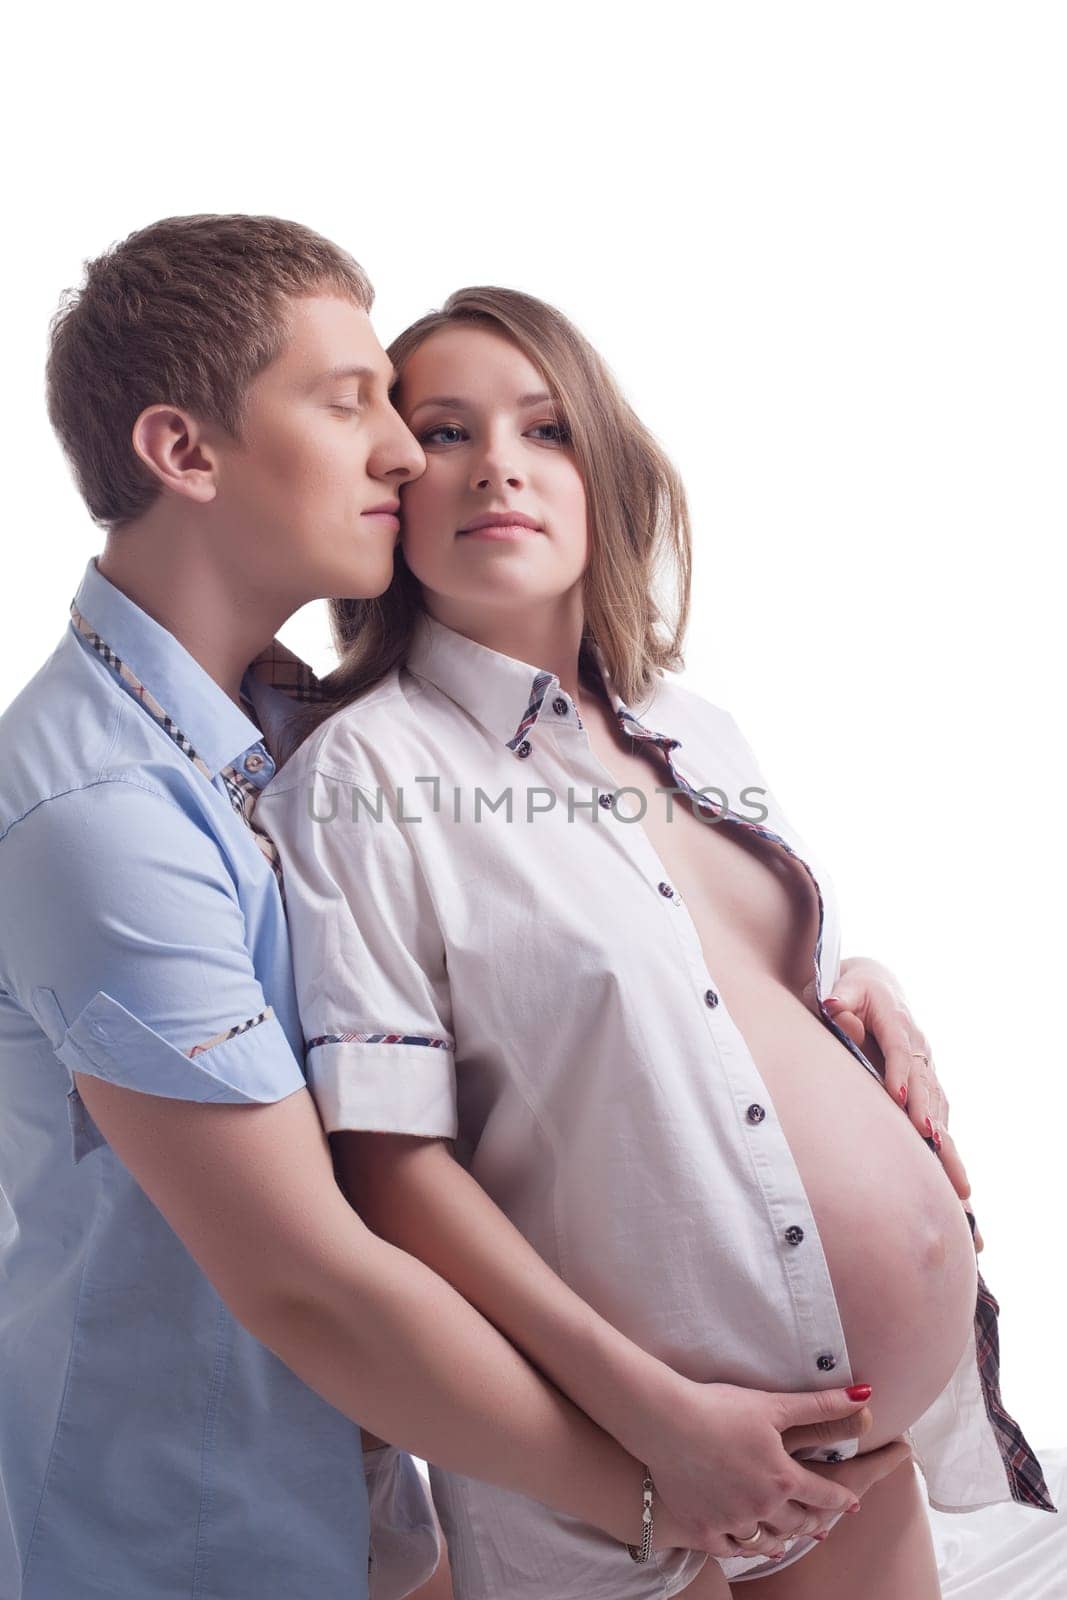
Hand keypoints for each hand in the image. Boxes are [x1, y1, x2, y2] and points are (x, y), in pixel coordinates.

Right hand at [646, 1382, 872, 1558]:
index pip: (823, 1494)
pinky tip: (745, 1544)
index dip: (840, 1499)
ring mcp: (732, 1521)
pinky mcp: (702, 1528)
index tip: (851, 1504)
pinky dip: (742, 1547)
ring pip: (765, 1540)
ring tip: (787, 1541)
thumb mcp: (775, 1404)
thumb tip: (866, 1397)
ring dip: (781, 1540)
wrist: (667, 1423)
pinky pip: (729, 1548)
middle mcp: (763, 1506)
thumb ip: (821, 1405)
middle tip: (820, 1525)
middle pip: (797, 1523)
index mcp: (784, 1478)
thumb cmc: (721, 1408)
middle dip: (812, 1523)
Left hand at [823, 957, 979, 1244]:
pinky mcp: (927, 1084)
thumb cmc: (850, 989)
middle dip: (929, 1114)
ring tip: (957, 1183)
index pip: (900, 1049)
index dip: (900, 1073)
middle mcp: (918, 1045)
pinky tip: (955, 1182)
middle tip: (930, 1141)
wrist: (875, 985)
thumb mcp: (841, 985)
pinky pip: (941, 1117)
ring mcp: (926, 1066)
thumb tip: (833, 1006)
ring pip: (940, 1106)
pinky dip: (948, 1148)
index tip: (897, 1098)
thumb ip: (839, 998)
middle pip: (926, 1084)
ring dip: (948, 1143)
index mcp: (895, 1021)